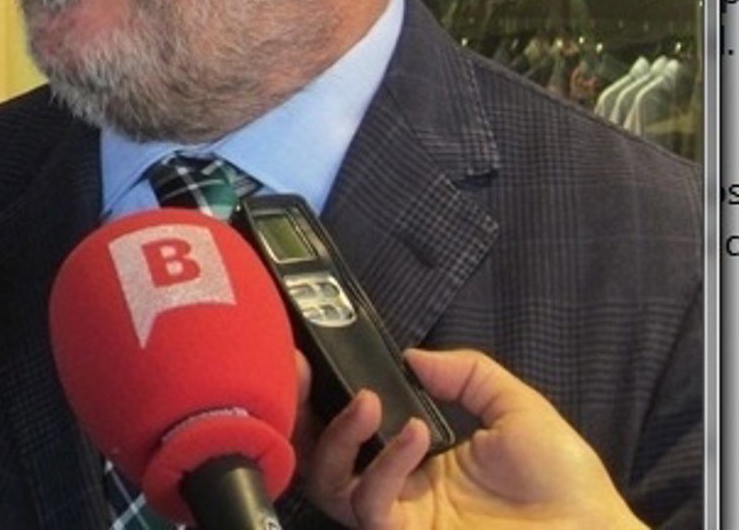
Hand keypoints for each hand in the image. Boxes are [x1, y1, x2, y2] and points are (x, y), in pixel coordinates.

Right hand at [294, 347, 646, 528]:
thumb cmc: (564, 480)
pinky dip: (384, 464)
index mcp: (418, 456)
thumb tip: (410, 357)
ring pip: (330, 484)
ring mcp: (399, 519)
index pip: (354, 425)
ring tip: (368, 401)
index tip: (316, 354)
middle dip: (302, 415)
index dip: (327, 394)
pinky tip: (416, 435)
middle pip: (321, 456)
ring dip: (339, 436)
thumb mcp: (516, 408)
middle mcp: (398, 486)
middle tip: (303, 372)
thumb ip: (467, 373)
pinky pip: (370, 505)